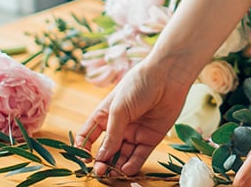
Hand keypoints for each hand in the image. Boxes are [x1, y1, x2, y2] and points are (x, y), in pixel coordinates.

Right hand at [75, 61, 192, 177]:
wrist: (168, 77)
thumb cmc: (138, 85)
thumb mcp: (119, 109)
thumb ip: (111, 134)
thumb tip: (101, 157)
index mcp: (104, 116)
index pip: (88, 136)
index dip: (83, 148)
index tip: (84, 158)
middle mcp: (118, 127)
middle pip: (106, 150)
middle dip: (102, 162)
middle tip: (100, 171)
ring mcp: (134, 133)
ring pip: (123, 156)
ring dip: (117, 166)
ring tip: (113, 174)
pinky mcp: (151, 138)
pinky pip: (139, 155)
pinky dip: (133, 164)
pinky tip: (126, 170)